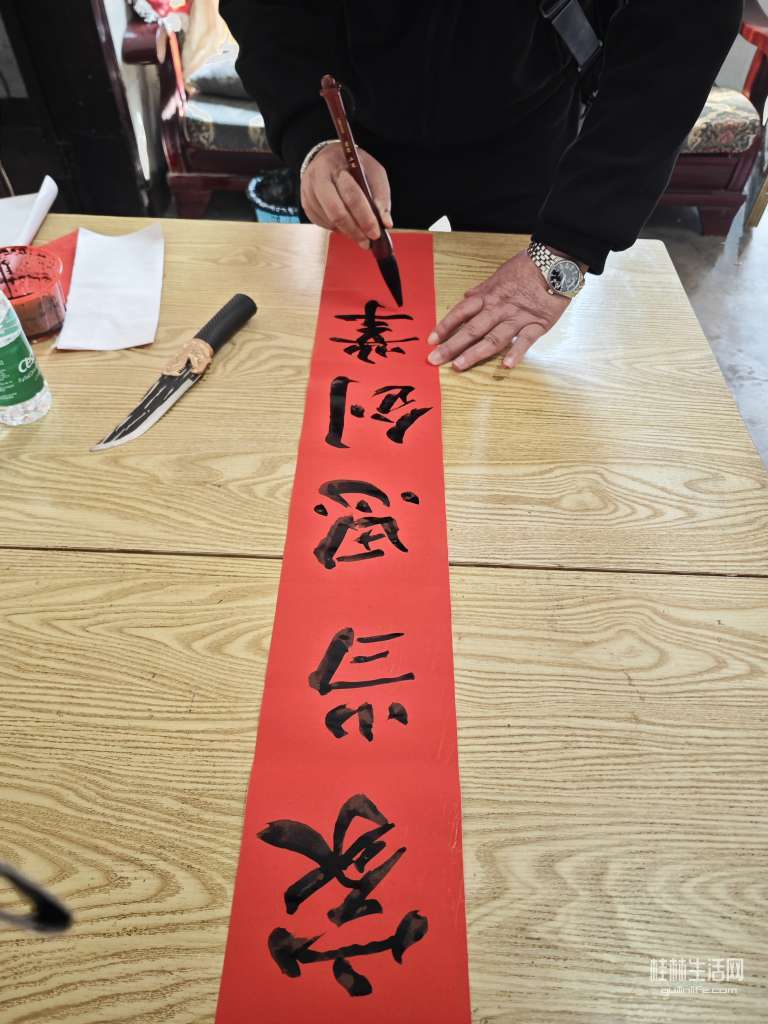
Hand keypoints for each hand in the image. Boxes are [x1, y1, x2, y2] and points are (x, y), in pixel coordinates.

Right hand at [301, 142, 392, 248]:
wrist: (329, 158)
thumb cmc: (354, 165)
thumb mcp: (373, 171)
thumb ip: (381, 196)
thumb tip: (386, 224)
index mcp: (337, 166)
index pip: (352, 196)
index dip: (365, 218)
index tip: (376, 233)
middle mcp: (318, 178)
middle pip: (336, 213)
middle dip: (355, 231)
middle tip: (367, 242)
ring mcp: (309, 193)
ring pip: (330, 222)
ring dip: (348, 231)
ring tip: (360, 232)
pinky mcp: (307, 205)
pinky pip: (324, 224)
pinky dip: (339, 228)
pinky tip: (347, 223)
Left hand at [427, 250, 574, 371]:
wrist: (555, 260)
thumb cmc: (527, 267)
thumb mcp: (499, 274)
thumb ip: (483, 289)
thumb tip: (467, 297)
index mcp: (488, 295)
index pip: (461, 312)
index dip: (445, 326)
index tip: (431, 340)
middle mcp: (499, 308)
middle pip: (472, 329)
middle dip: (452, 345)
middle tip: (435, 360)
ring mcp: (517, 318)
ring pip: (493, 338)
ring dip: (475, 353)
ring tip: (459, 366)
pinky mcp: (537, 324)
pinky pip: (525, 340)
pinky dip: (516, 353)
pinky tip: (507, 366)